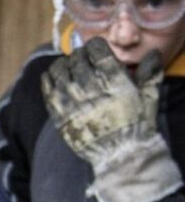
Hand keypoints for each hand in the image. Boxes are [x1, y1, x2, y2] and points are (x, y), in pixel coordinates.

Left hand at [42, 38, 181, 201]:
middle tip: (81, 57)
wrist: (120, 155)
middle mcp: (92, 91)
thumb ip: (149, 74)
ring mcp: (73, 104)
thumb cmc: (137, 126)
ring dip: (62, 65)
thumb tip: (153, 52)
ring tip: (66, 65)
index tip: (94, 48)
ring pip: (60, 72)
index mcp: (116, 84)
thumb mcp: (148, 99)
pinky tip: (51, 76)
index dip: (94, 46)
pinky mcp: (60, 116)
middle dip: (79, 55)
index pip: (98, 52)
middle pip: (77, 61)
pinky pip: (48, 91)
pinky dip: (48, 79)